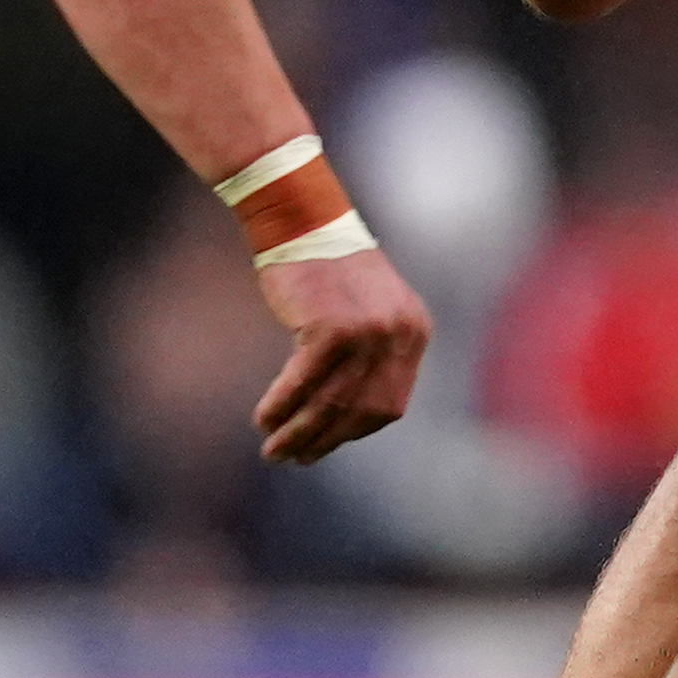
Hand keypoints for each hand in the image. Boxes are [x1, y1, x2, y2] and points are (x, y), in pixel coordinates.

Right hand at [251, 246, 428, 463]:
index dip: (354, 430)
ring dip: (300, 433)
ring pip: (332, 403)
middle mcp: (398, 334)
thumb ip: (368, 356)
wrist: (303, 219)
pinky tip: (264, 419)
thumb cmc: (324, 267)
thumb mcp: (365, 311)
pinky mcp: (332, 328)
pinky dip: (282, 405)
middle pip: (363, 410)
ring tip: (274, 451)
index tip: (325, 443)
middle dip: (326, 441)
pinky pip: (303, 383)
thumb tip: (344, 416)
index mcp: (413, 332)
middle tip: (296, 458)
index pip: (389, 402)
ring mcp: (368, 332)